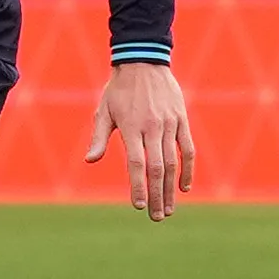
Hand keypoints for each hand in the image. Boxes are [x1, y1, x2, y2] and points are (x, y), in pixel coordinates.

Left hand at [87, 62, 194, 220]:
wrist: (143, 61)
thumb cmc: (118, 89)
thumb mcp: (103, 111)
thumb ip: (98, 137)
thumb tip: (90, 161)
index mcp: (130, 127)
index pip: (136, 163)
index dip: (138, 186)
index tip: (139, 206)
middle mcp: (151, 127)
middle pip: (157, 168)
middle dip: (157, 195)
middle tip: (157, 217)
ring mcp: (169, 124)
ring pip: (174, 162)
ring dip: (172, 188)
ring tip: (169, 209)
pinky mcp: (181, 120)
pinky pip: (188, 149)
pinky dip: (188, 168)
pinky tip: (184, 186)